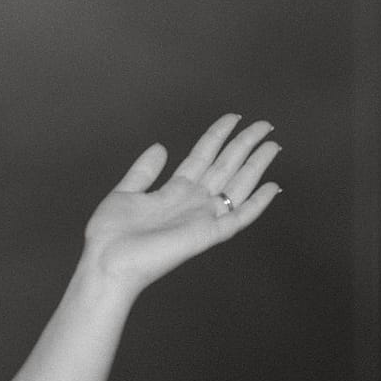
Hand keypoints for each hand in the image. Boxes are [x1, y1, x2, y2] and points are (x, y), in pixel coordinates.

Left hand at [81, 114, 281, 292]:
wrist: (107, 263)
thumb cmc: (110, 236)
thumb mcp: (124, 193)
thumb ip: (143, 171)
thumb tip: (160, 147)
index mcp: (173, 191)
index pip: (202, 157)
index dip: (218, 136)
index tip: (234, 117)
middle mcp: (192, 203)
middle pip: (225, 167)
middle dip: (245, 144)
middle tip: (265, 125)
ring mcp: (202, 218)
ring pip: (238, 186)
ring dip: (256, 166)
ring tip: (273, 145)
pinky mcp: (207, 236)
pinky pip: (239, 218)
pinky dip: (257, 204)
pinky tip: (272, 186)